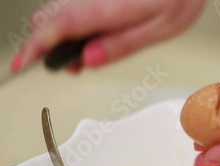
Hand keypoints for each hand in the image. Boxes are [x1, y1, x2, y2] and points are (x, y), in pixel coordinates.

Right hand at [11, 0, 203, 72]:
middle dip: (50, 46)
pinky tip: (92, 36)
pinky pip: (75, 6)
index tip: (22, 65)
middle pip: (51, 18)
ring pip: (61, 12)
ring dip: (63, 36)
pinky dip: (75, 24)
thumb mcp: (160, 29)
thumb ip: (123, 45)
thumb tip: (90, 60)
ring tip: (86, 55)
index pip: (58, 27)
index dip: (36, 48)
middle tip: (71, 67)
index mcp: (107, 8)